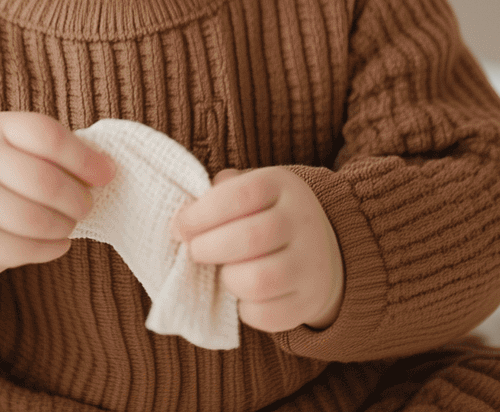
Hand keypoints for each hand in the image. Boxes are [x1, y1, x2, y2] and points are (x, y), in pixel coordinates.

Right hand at [0, 112, 114, 289]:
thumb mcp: (8, 148)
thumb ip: (50, 151)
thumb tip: (107, 168)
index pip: (47, 136)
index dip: (84, 158)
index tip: (107, 174)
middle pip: (46, 182)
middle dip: (78, 199)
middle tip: (85, 206)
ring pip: (39, 220)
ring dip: (65, 226)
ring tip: (67, 223)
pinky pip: (27, 250)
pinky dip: (52, 249)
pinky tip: (54, 242)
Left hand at [172, 167, 344, 332]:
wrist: (319, 251)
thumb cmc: (264, 217)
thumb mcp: (249, 193)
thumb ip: (218, 195)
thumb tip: (185, 218)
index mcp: (282, 186)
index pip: (240, 194)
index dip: (201, 214)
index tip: (179, 228)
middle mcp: (303, 221)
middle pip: (249, 238)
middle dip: (207, 248)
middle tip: (195, 252)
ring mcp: (311, 263)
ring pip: (258, 281)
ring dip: (228, 280)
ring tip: (224, 273)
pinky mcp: (309, 300)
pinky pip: (267, 314)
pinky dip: (245, 309)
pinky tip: (243, 295)